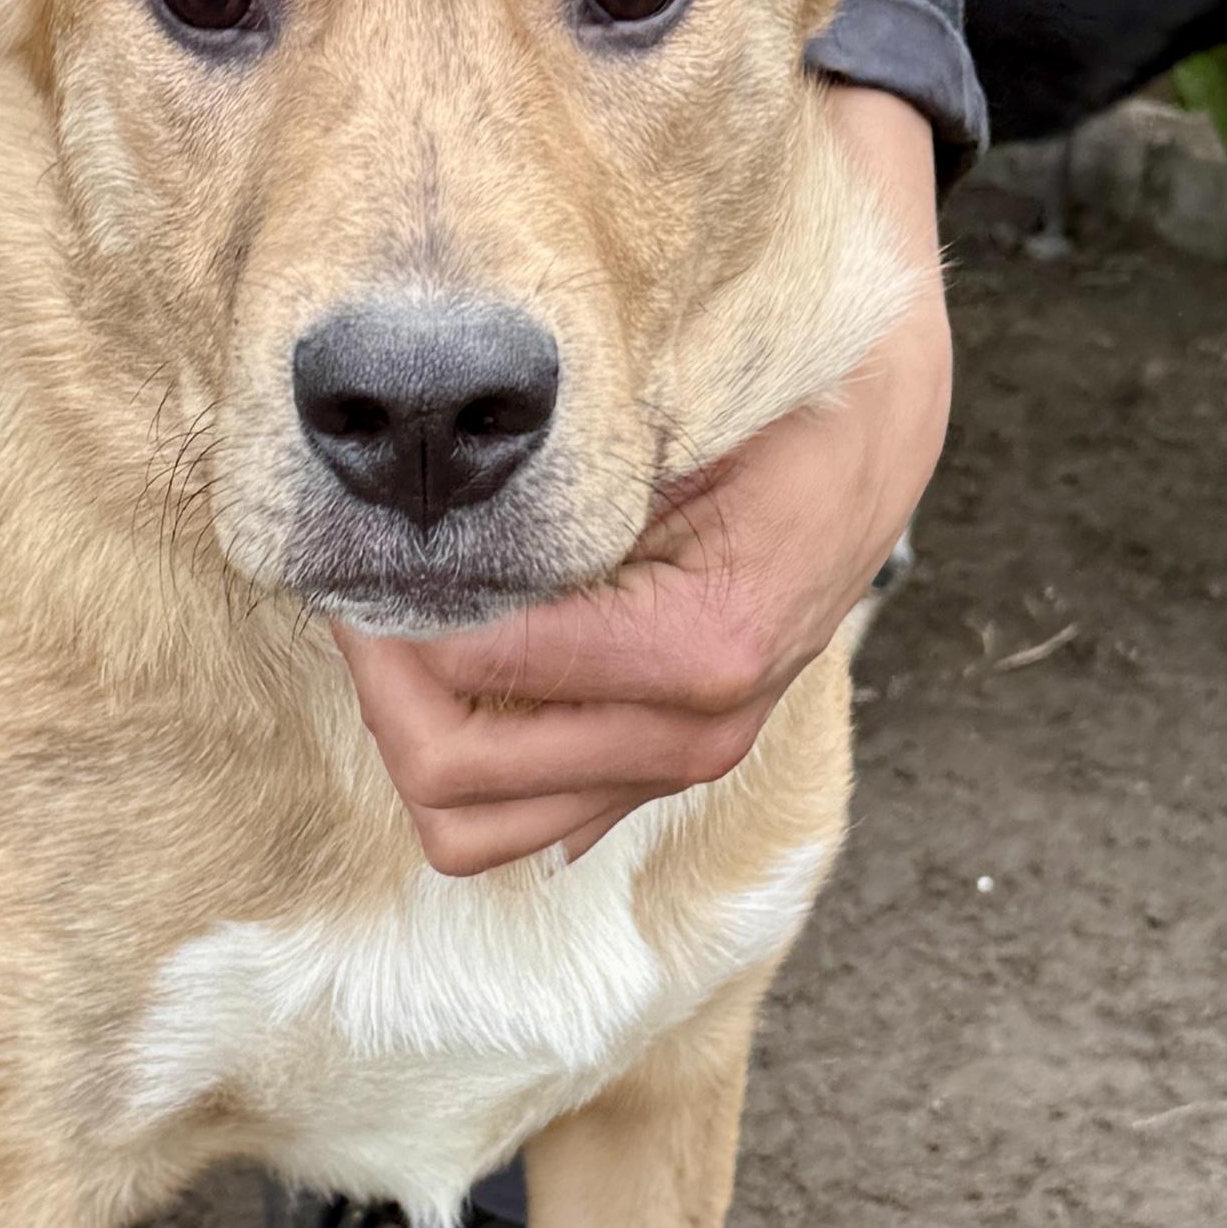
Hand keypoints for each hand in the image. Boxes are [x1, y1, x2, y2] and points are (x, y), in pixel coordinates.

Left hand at [334, 85, 950, 875]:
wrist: (869, 437)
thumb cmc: (771, 403)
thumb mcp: (666, 409)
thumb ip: (553, 472)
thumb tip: (412, 514)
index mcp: (699, 650)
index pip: (466, 666)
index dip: (388, 600)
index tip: (357, 533)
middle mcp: (691, 735)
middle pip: (448, 773)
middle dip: (380, 676)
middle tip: (362, 580)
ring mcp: (670, 767)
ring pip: (466, 824)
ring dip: (408, 729)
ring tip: (400, 622)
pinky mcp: (646, 772)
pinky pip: (511, 817)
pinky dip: (453, 751)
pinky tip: (450, 654)